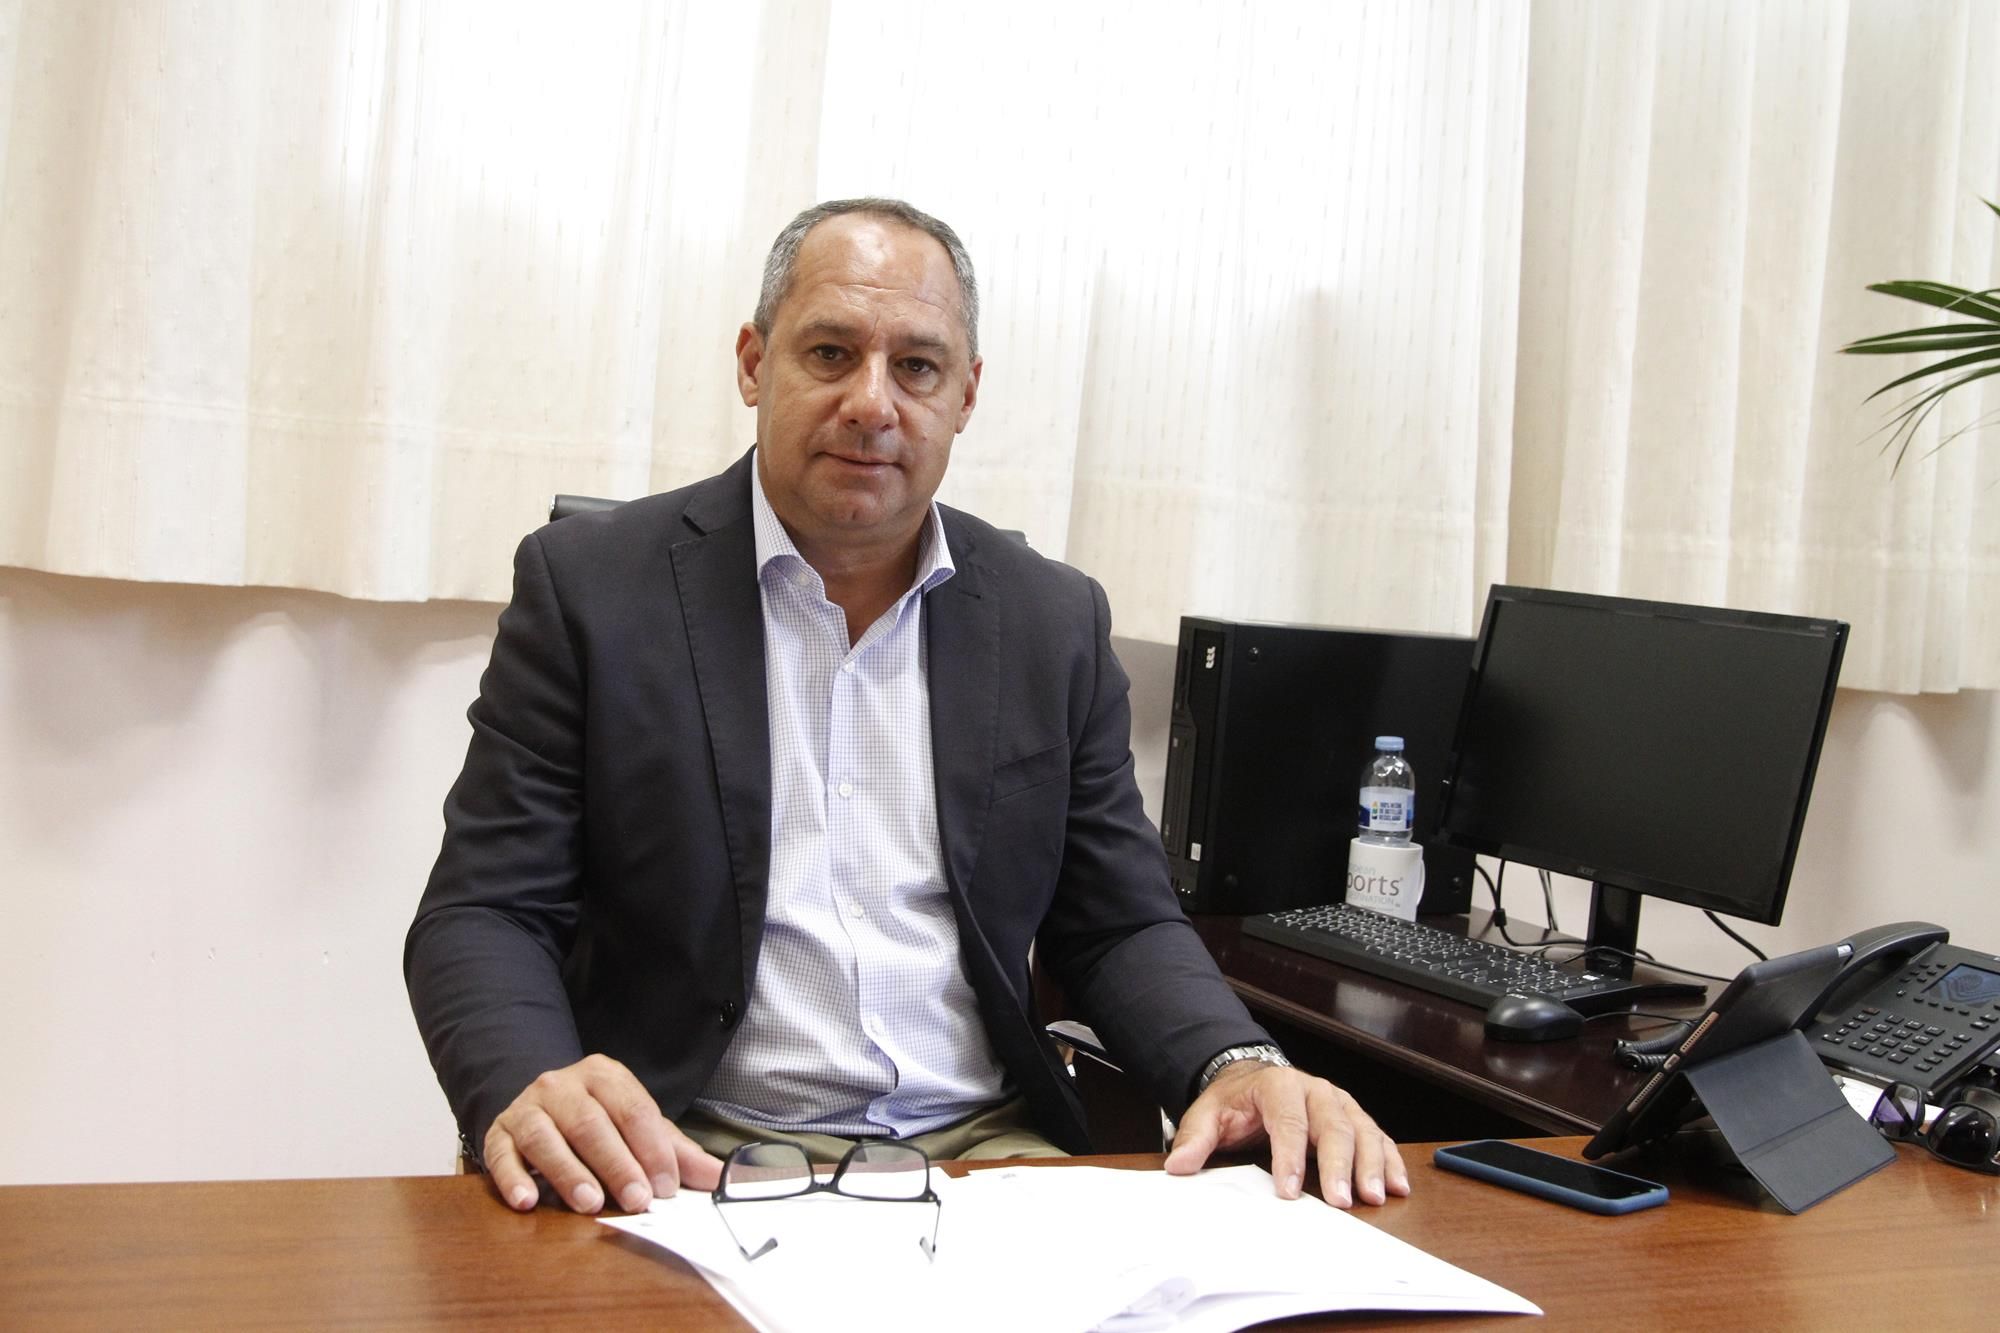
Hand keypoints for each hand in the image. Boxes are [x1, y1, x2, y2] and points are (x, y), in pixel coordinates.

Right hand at [483, 1053, 722, 1214]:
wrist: (538, 1105)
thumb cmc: (597, 1120)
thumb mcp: (636, 1127)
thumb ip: (674, 1151)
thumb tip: (717, 1178)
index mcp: (605, 1076)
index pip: (634, 1110)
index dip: (652, 1149)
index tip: (666, 1187)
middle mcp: (563, 1085)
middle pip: (591, 1123)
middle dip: (617, 1164)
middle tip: (636, 1200)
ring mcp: (527, 1107)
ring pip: (546, 1136)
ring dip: (568, 1172)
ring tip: (589, 1203)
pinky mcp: (498, 1132)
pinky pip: (502, 1154)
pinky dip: (513, 1178)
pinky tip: (526, 1201)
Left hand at [1162, 1062, 1409, 1207]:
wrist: (1252, 1079)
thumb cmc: (1234, 1101)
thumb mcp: (1208, 1114)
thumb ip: (1195, 1139)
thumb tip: (1178, 1166)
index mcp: (1279, 1086)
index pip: (1288, 1121)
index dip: (1290, 1156)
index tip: (1289, 1189)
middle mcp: (1316, 1090)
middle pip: (1333, 1125)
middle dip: (1339, 1165)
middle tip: (1342, 1201)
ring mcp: (1339, 1102)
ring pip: (1362, 1130)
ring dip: (1372, 1164)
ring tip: (1376, 1196)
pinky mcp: (1353, 1117)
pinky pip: (1377, 1136)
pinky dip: (1390, 1160)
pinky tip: (1397, 1186)